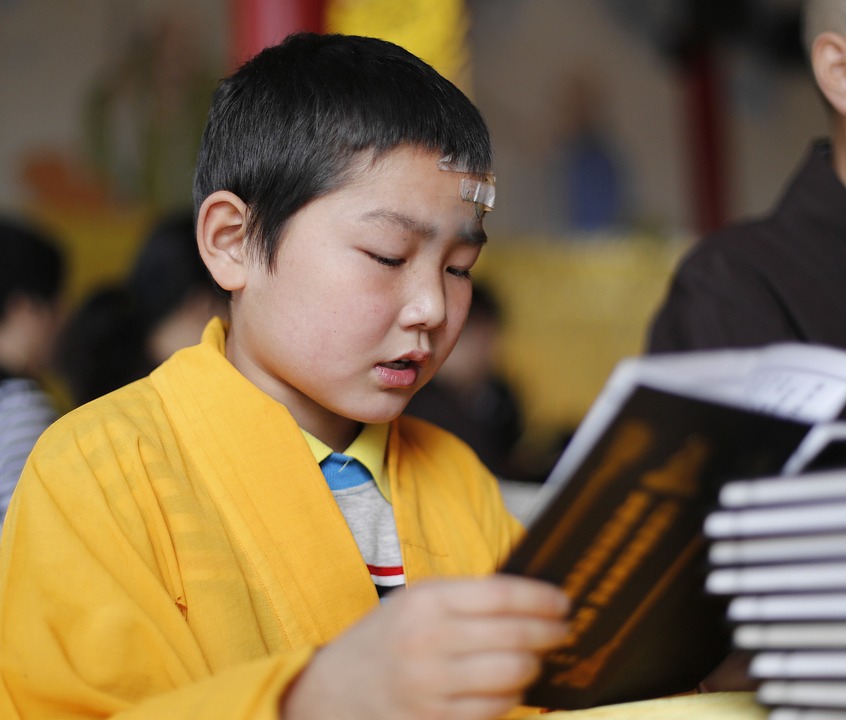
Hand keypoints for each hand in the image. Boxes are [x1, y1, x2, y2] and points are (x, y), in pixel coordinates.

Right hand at [280, 574, 569, 719]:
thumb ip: (466, 598)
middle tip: (560, 631)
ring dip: (532, 667)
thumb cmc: (384, 640)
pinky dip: (510, 697)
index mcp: (426, 600)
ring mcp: (431, 686)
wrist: (333, 690)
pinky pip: (493, 710)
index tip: (563, 602)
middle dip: (548, 634)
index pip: (503, 595)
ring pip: (511, 677)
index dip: (542, 599)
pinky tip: (509, 686)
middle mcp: (429, 641)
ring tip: (533, 659)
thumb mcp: (415, 601)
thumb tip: (530, 599)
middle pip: (515, 638)